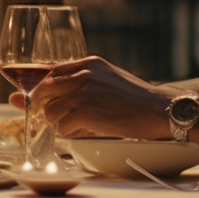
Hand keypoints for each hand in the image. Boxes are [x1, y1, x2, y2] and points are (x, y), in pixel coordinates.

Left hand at [31, 56, 174, 139]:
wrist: (159, 109)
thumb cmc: (136, 99)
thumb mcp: (109, 79)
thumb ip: (85, 82)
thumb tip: (59, 96)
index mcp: (89, 63)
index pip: (52, 73)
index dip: (43, 88)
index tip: (39, 99)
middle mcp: (83, 74)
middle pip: (44, 91)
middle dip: (44, 107)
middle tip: (55, 117)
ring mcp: (82, 92)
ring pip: (50, 112)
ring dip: (61, 123)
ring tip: (80, 126)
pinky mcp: (84, 112)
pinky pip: (62, 127)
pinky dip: (71, 133)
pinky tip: (87, 131)